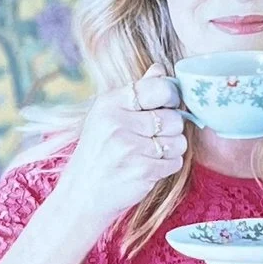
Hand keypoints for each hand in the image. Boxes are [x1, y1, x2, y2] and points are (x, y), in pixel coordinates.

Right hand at [49, 74, 187, 239]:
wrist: (83, 194)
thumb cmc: (98, 153)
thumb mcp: (107, 116)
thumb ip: (136, 92)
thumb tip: (160, 69)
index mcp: (110, 103)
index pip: (158, 88)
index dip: (171, 97)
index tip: (167, 105)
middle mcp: (118, 122)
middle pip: (174, 117)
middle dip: (171, 129)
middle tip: (153, 138)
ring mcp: (130, 148)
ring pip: (179, 141)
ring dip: (171, 149)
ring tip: (150, 153)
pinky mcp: (142, 171)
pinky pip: (175, 162)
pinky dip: (167, 166)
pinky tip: (148, 167)